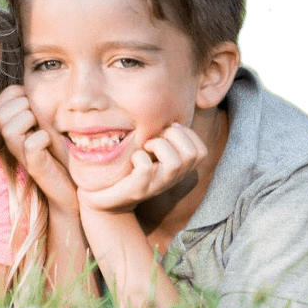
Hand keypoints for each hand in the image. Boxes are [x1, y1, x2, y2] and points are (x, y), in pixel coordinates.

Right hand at [0, 86, 76, 212]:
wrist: (72, 188)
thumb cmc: (61, 152)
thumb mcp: (48, 123)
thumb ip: (38, 105)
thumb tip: (37, 78)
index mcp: (14, 127)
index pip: (0, 101)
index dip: (15, 94)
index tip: (32, 101)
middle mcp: (13, 141)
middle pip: (1, 112)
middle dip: (22, 106)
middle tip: (38, 117)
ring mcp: (22, 155)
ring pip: (9, 128)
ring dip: (28, 120)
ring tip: (42, 128)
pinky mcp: (36, 168)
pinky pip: (30, 146)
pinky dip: (40, 139)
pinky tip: (49, 141)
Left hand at [76, 123, 207, 213]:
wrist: (106, 199)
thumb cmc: (129, 168)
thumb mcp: (150, 152)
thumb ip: (162, 135)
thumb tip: (167, 108)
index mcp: (179, 169)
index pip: (201, 151)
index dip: (187, 135)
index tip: (167, 131)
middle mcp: (172, 179)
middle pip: (193, 154)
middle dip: (174, 137)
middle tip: (154, 138)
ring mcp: (157, 186)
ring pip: (175, 162)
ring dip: (158, 145)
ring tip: (145, 146)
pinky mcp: (138, 190)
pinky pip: (146, 169)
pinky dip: (139, 158)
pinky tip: (132, 158)